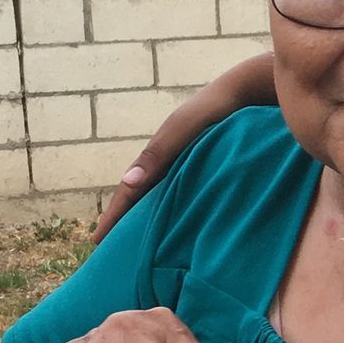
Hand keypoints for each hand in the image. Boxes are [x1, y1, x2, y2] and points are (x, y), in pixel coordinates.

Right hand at [96, 61, 270, 238]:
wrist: (247, 93)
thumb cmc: (215, 110)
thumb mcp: (185, 129)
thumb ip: (160, 154)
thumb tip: (128, 183)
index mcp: (158, 155)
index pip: (128, 191)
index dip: (113, 215)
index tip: (96, 241)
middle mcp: (169, 162)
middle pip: (141, 196)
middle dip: (126, 220)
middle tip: (112, 249)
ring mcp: (187, 166)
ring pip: (162, 197)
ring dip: (149, 218)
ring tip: (140, 245)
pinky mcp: (206, 169)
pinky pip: (183, 195)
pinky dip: (173, 211)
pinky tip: (178, 227)